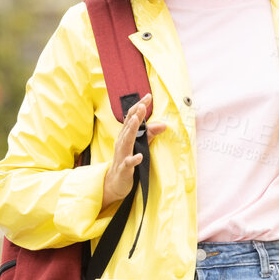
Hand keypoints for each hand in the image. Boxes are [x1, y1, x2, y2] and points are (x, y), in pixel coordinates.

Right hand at [101, 93, 167, 210]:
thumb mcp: (140, 146)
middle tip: (143, 104)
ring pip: (126, 141)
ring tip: (137, 120)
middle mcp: (122, 143)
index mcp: (126, 136)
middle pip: (128, 126)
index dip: (139, 107)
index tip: (148, 96)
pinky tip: (140, 156)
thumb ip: (150, 135)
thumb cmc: (127, 162)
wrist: (114, 182)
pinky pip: (128, 163)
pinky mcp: (124, 169)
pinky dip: (133, 159)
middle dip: (136, 114)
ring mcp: (121, 155)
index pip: (132, 118)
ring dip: (131, 130)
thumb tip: (164, 124)